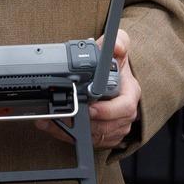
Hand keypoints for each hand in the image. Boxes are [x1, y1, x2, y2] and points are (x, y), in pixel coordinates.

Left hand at [37, 28, 140, 148]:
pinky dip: (68, 135)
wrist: (110, 78)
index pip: (124, 108)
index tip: (92, 109)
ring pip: (96, 137)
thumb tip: (117, 46)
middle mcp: (125, 114)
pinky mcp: (104, 136)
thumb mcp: (118, 48)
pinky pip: (87, 141)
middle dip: (86, 123)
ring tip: (53, 121)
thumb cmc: (114, 66)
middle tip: (66, 117)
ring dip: (73, 131)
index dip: (107, 111)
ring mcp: (115, 127)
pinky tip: (53, 126)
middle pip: (108, 126)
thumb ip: (118, 42)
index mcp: (130, 94)